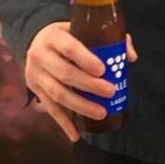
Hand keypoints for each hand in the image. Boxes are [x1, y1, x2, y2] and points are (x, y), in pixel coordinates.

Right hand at [25, 22, 137, 141]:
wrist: (35, 42)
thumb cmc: (67, 35)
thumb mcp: (80, 29)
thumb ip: (107, 39)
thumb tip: (130, 57)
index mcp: (53, 36)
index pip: (70, 48)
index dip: (86, 59)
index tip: (104, 70)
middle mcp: (40, 56)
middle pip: (65, 73)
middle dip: (89, 85)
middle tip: (110, 92)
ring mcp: (35, 75)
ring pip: (57, 94)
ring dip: (80, 106)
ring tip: (101, 113)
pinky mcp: (35, 91)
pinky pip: (50, 109)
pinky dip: (64, 123)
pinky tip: (76, 134)